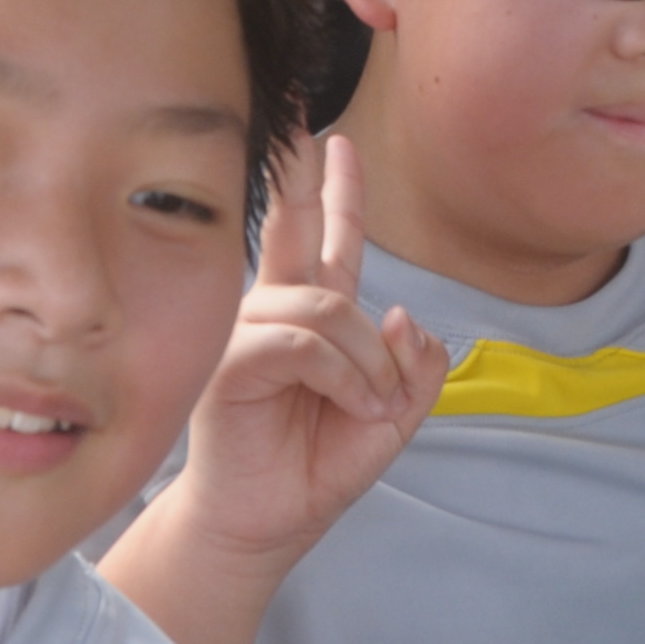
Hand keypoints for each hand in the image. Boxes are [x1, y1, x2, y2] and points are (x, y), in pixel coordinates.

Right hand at [166, 134, 440, 566]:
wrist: (268, 522)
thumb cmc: (317, 465)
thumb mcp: (394, 416)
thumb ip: (416, 367)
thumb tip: (405, 315)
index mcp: (313, 314)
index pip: (328, 239)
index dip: (335, 189)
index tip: (335, 138)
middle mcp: (276, 310)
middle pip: (296, 229)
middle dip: (305, 175)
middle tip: (307, 121)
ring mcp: (246, 331)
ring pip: (327, 307)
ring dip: (368, 361)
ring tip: (371, 407)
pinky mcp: (229, 362)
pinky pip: (303, 342)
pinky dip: (343, 374)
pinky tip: (352, 404)